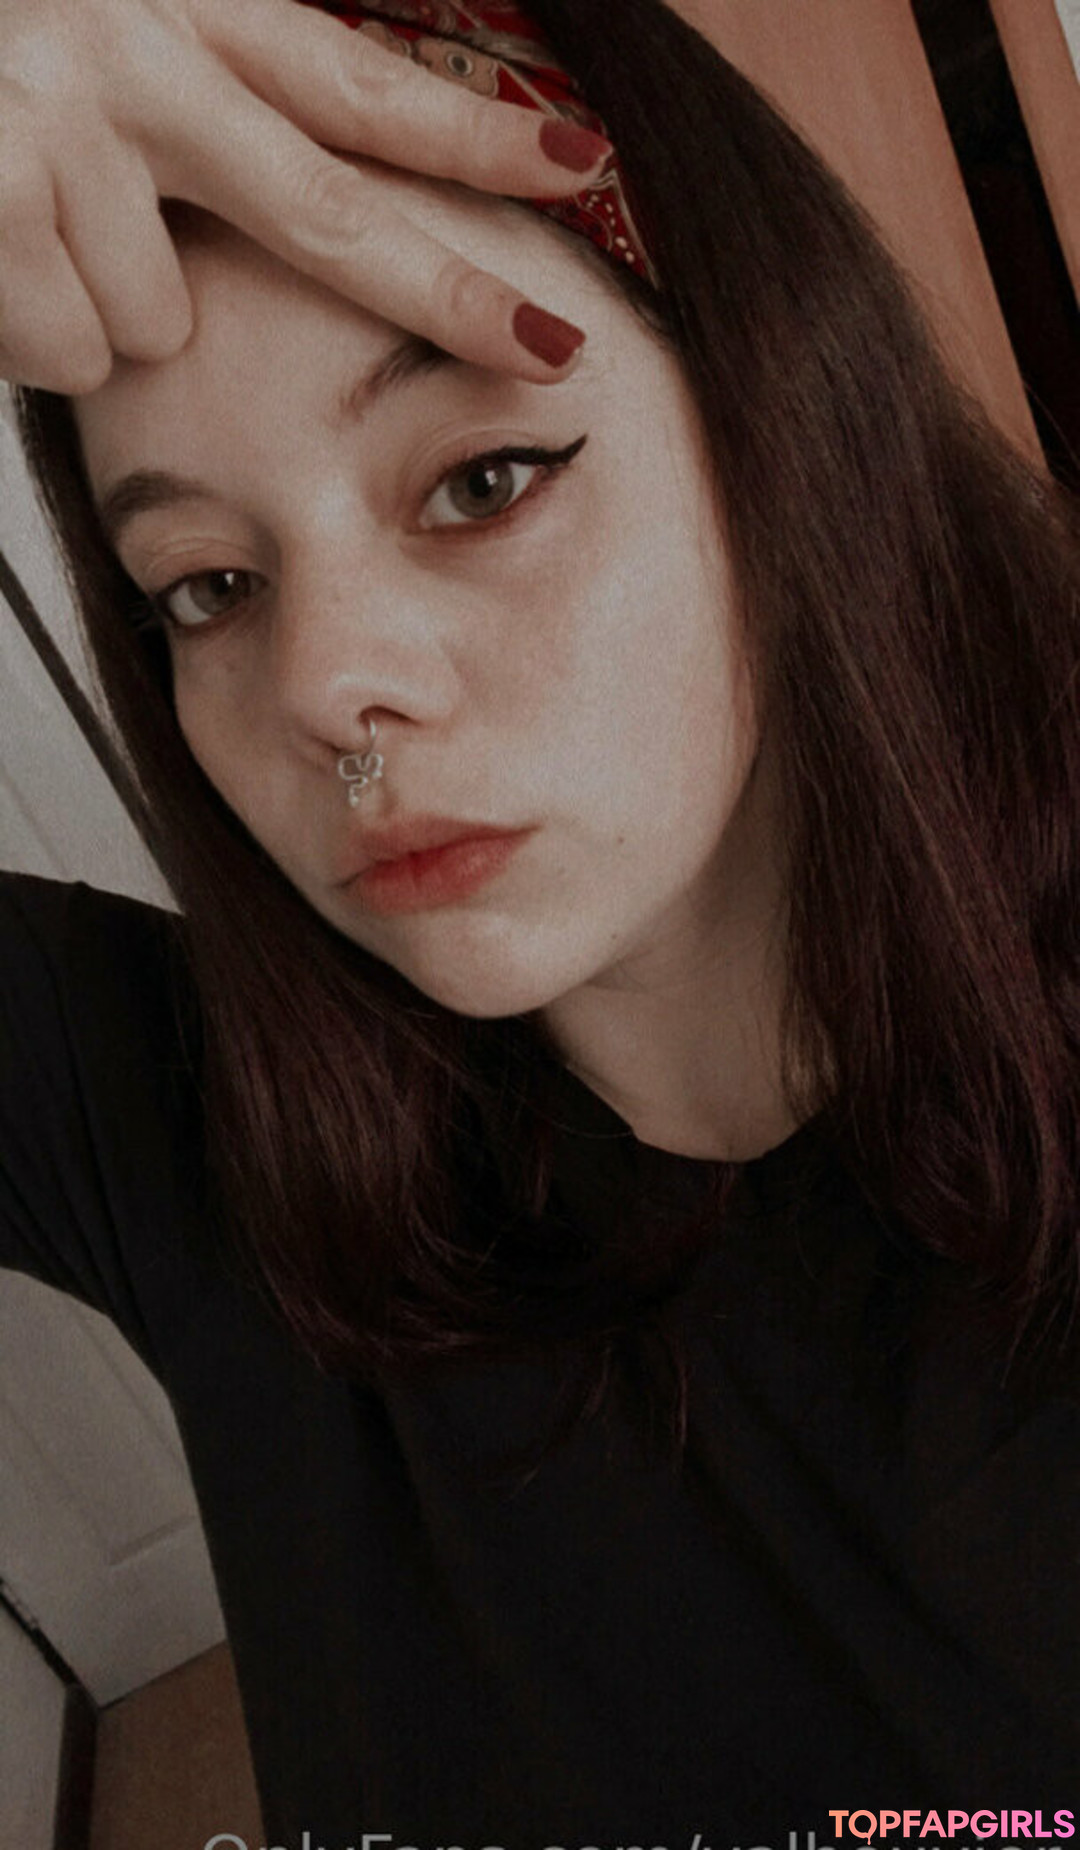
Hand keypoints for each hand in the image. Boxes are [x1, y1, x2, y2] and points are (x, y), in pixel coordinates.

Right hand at [0, 0, 609, 393]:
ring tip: (11, 225)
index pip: (351, 77)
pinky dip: (25, 335)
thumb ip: (199, 105)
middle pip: (329, 210)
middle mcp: (131, 52)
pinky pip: (72, 349)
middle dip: (450, 292)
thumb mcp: (87, 37)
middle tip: (551, 349)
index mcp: (170, 3)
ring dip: (93, 307)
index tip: (579, 164)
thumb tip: (292, 214)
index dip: (467, 136)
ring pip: (159, 320)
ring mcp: (59, 127)